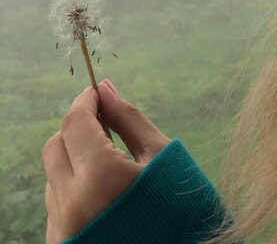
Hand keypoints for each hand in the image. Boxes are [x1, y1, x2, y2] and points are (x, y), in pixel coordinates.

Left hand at [43, 79, 171, 243]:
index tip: (96, 92)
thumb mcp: (160, 156)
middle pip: (56, 144)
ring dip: (75, 159)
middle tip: (104, 123)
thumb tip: (105, 88)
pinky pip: (57, 203)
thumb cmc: (182, 207)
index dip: (84, 101)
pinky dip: (75, 188)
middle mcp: (72, 204)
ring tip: (110, 165)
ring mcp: (62, 228)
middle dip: (77, 127)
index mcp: (101, 177)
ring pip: (54, 174)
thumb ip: (129, 119)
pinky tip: (103, 194)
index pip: (75, 122)